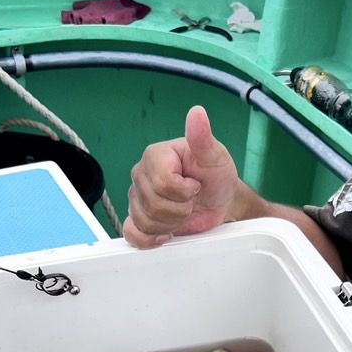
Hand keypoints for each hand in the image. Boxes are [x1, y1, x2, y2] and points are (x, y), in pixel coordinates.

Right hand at [124, 106, 238, 248]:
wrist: (219, 200)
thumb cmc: (216, 176)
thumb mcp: (215, 156)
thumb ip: (203, 137)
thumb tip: (197, 113)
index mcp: (156, 155)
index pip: (161, 182)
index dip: (184, 191)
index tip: (195, 185)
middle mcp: (143, 175)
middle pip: (154, 205)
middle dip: (181, 209)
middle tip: (192, 201)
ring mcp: (138, 198)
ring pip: (146, 221)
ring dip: (172, 224)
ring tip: (183, 212)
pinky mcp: (139, 218)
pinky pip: (132, 233)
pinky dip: (149, 238)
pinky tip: (165, 233)